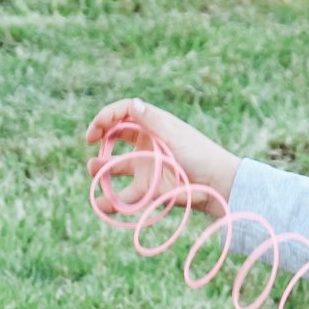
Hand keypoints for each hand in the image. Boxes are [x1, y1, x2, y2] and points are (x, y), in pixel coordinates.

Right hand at [84, 98, 238, 218]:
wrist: (217, 185)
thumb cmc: (200, 154)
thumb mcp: (174, 134)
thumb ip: (152, 121)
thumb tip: (132, 104)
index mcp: (153, 126)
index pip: (123, 114)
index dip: (106, 117)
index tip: (96, 129)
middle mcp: (146, 145)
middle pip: (115, 138)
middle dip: (100, 140)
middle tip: (91, 144)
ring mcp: (146, 168)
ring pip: (116, 168)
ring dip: (101, 170)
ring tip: (92, 170)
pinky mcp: (149, 190)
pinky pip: (126, 196)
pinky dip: (112, 201)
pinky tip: (101, 204)